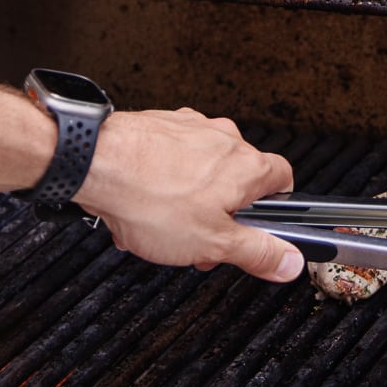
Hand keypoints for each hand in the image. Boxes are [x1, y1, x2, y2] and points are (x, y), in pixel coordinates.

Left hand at [77, 108, 301, 282]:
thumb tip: (289, 261)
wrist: (96, 163)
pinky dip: (162, 183)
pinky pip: (171, 160)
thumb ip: (257, 252)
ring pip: (202, 171)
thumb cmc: (151, 198)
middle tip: (200, 242)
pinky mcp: (160, 125)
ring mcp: (190, 128)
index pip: (283, 180)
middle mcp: (223, 138)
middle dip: (221, 215)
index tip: (257, 231)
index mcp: (247, 165)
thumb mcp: (213, 243)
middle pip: (238, 180)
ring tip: (161, 226)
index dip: (274, 210)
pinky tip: (141, 207)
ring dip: (189, 201)